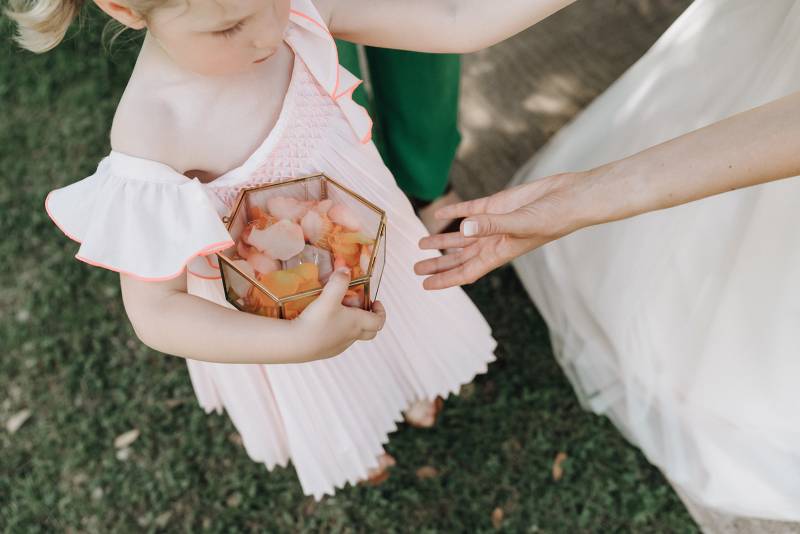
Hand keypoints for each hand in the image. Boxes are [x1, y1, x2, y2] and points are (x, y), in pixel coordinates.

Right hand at [294, 268, 386, 359]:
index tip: (374, 302)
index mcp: (357, 324)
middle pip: (370, 331)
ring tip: (336, 310)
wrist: (295, 344)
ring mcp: (339, 346)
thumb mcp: (329, 297)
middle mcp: (351, 337)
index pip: (379, 321)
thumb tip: (346, 270)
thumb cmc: (316, 321)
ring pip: (353, 334)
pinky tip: (323, 322)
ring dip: (350, 322)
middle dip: (368, 317)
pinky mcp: (326, 351)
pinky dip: (337, 329)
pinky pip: (338, 339)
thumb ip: (339, 282)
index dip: (380, 311)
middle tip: (357, 306)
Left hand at [415, 172, 585, 289]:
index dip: (445, 279)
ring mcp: (494, 222)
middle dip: (438, 264)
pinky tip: (439, 215)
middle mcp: (493, 241)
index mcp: (499, 253)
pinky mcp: (497, 204)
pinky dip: (455, 212)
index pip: (466, 271)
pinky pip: (470, 210)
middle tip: (415, 267)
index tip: (424, 285)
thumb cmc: (552, 218)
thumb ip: (490, 225)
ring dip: (442, 241)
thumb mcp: (519, 223)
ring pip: (462, 236)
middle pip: (459, 257)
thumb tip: (464, 227)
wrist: (569, 197)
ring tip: (421, 244)